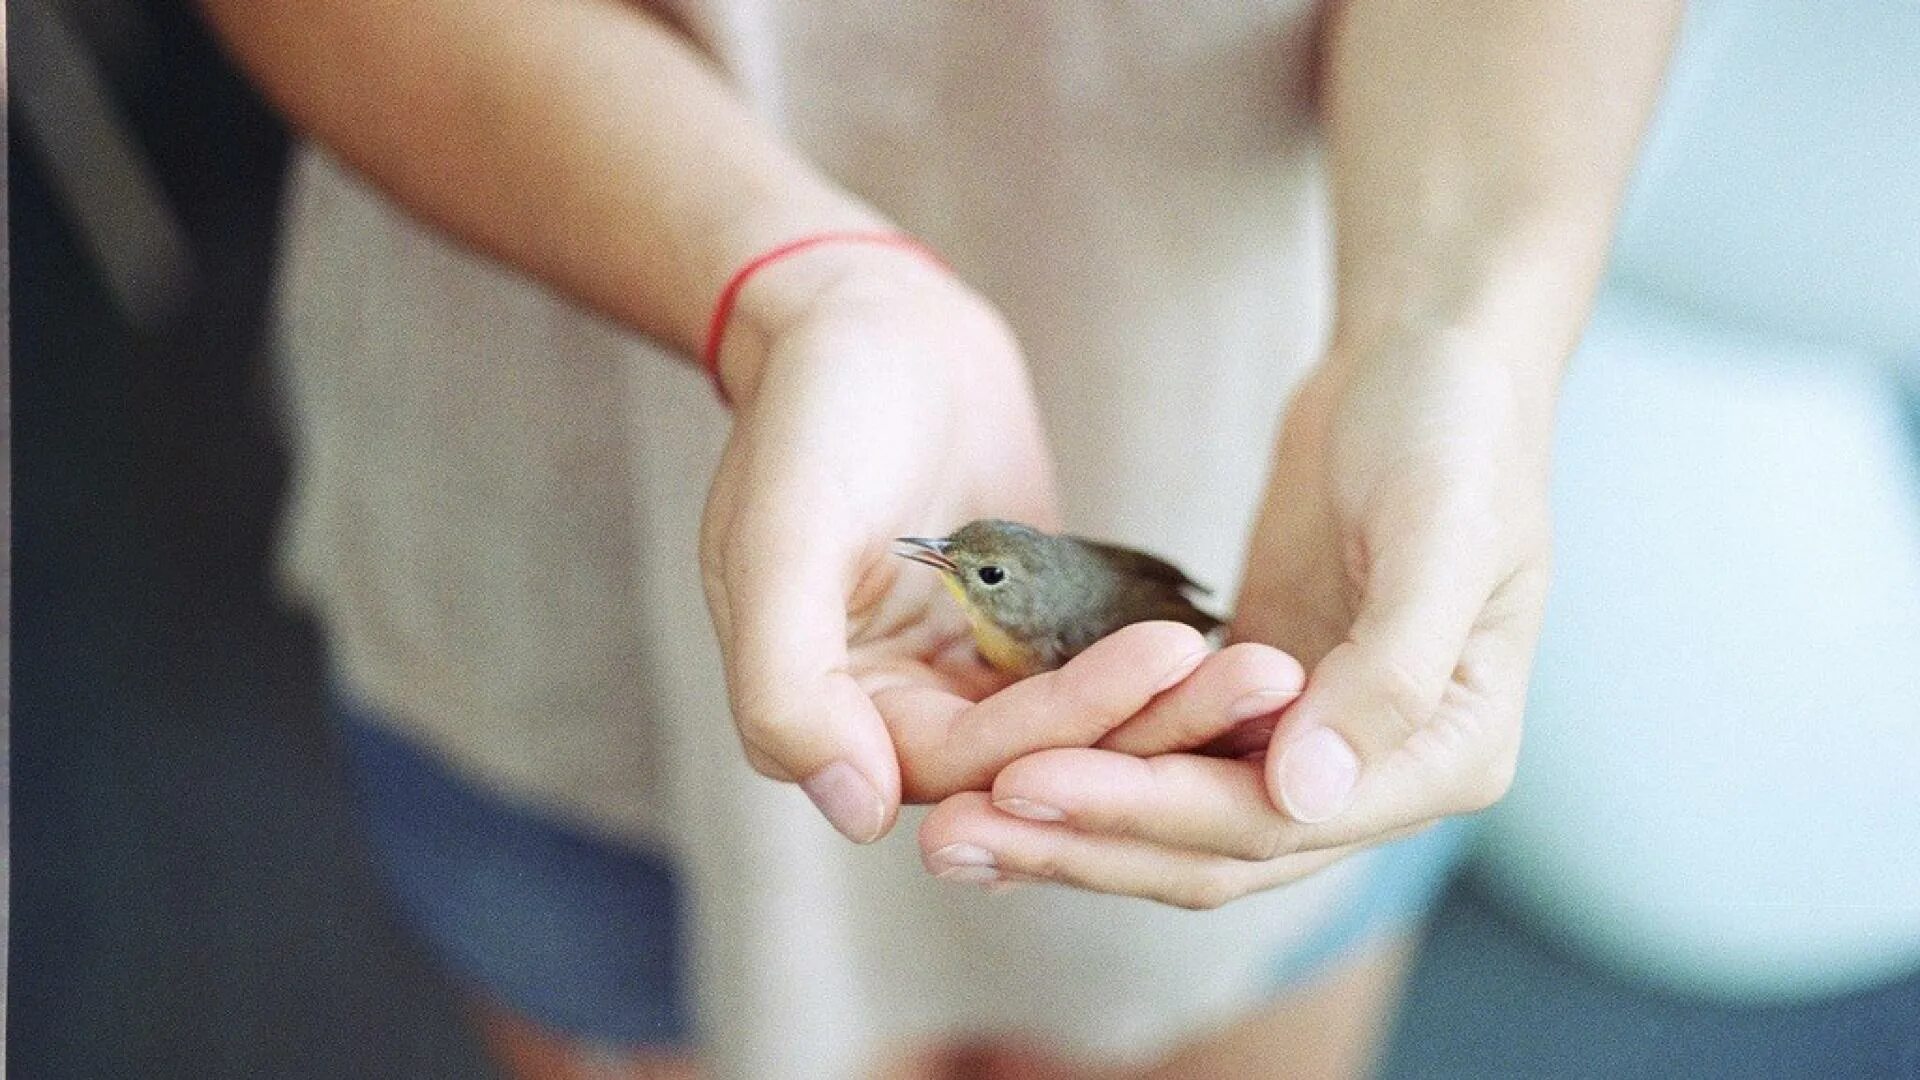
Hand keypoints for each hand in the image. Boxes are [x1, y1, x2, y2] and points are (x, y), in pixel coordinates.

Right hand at [702, 251, 1298, 842]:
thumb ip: (785, 685)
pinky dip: (1161, 670)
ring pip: (1082, 726)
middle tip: (1258, 676)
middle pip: (1040, 757)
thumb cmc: (811, 411)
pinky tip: (1240, 651)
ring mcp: (969, 674)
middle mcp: (903, 714)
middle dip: (1148, 723)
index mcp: (834, 713)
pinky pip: (1098, 670)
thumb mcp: (777, 537)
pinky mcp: (1026, 634)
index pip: (966, 762)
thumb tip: (857, 811)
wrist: (863, 318)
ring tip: (1264, 665)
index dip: (1066, 723)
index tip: (1166, 659)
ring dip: (1171, 706)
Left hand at [922, 341, 1553, 906]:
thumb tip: (1304, 794)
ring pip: (1178, 823)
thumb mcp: (1440, 530)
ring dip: (1070, 831)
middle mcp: (1382, 780)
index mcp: (1451, 757)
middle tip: (951, 833)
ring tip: (949, 830)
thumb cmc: (1452, 428)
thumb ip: (1390, 670)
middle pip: (1214, 847)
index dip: (1146, 808)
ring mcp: (1315, 751)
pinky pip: (1164, 764)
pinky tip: (998, 783)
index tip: (1026, 780)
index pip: (1276, 819)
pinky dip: (1091, 777)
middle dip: (1083, 842)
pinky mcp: (1254, 711)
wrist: (1425, 361)